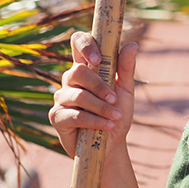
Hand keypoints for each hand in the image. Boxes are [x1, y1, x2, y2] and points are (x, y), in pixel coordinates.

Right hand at [49, 31, 138, 155]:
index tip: (99, 60)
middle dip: (99, 85)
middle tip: (115, 98)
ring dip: (101, 107)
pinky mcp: (56, 117)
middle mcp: (70, 80)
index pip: (78, 42)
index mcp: (86, 68)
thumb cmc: (117, 114)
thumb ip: (126, 68)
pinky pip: (75, 115)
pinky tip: (108, 126)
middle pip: (77, 70)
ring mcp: (61, 98)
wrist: (112, 145)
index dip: (85, 45)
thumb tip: (132, 44)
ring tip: (116, 116)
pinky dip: (95, 121)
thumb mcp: (126, 90)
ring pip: (79, 96)